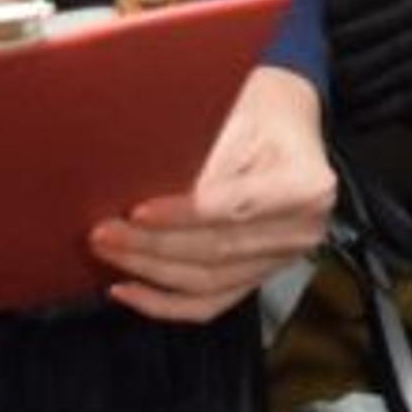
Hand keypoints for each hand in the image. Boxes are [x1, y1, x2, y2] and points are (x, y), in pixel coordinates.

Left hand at [92, 63, 331, 322]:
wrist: (282, 118)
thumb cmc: (258, 108)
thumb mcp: (235, 114)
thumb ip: (201, 155)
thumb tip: (146, 181)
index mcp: (306, 186)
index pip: (234, 209)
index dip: (182, 215)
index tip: (137, 211)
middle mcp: (302, 230)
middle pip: (217, 250)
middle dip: (152, 245)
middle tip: (105, 231)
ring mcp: (281, 258)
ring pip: (207, 281)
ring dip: (150, 271)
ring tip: (109, 250)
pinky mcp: (257, 274)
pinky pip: (209, 302)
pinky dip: (165, 303)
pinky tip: (129, 289)